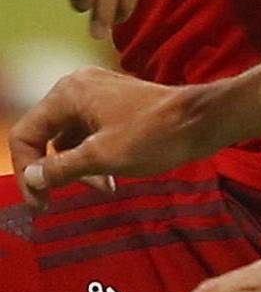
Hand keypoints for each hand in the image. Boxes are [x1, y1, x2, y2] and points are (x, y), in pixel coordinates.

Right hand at [11, 67, 214, 207]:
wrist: (204, 120)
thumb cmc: (155, 136)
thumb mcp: (103, 158)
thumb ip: (61, 168)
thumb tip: (32, 177)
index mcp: (66, 94)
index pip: (25, 134)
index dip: (27, 171)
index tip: (40, 204)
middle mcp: (76, 88)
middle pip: (46, 136)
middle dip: (57, 170)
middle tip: (68, 199)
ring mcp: (97, 94)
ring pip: (71, 137)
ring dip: (79, 166)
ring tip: (103, 188)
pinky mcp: (116, 104)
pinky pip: (91, 133)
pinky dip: (95, 156)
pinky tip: (111, 178)